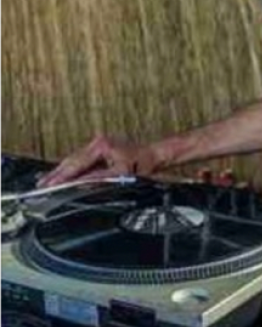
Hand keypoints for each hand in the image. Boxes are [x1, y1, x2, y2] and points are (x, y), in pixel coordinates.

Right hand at [37, 135, 159, 187]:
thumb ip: (98, 178)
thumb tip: (79, 183)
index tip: (49, 185)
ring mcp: (99, 144)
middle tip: (41, 185)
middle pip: (72, 160)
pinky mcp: (101, 149)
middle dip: (57, 174)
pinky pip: (82, 160)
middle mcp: (98, 142)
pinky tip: (63, 175)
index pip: (77, 164)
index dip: (62, 176)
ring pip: (75, 160)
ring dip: (62, 171)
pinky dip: (72, 168)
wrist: (155, 156)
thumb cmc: (142, 164)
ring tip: (46, 181)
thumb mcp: (120, 174)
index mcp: (101, 145)